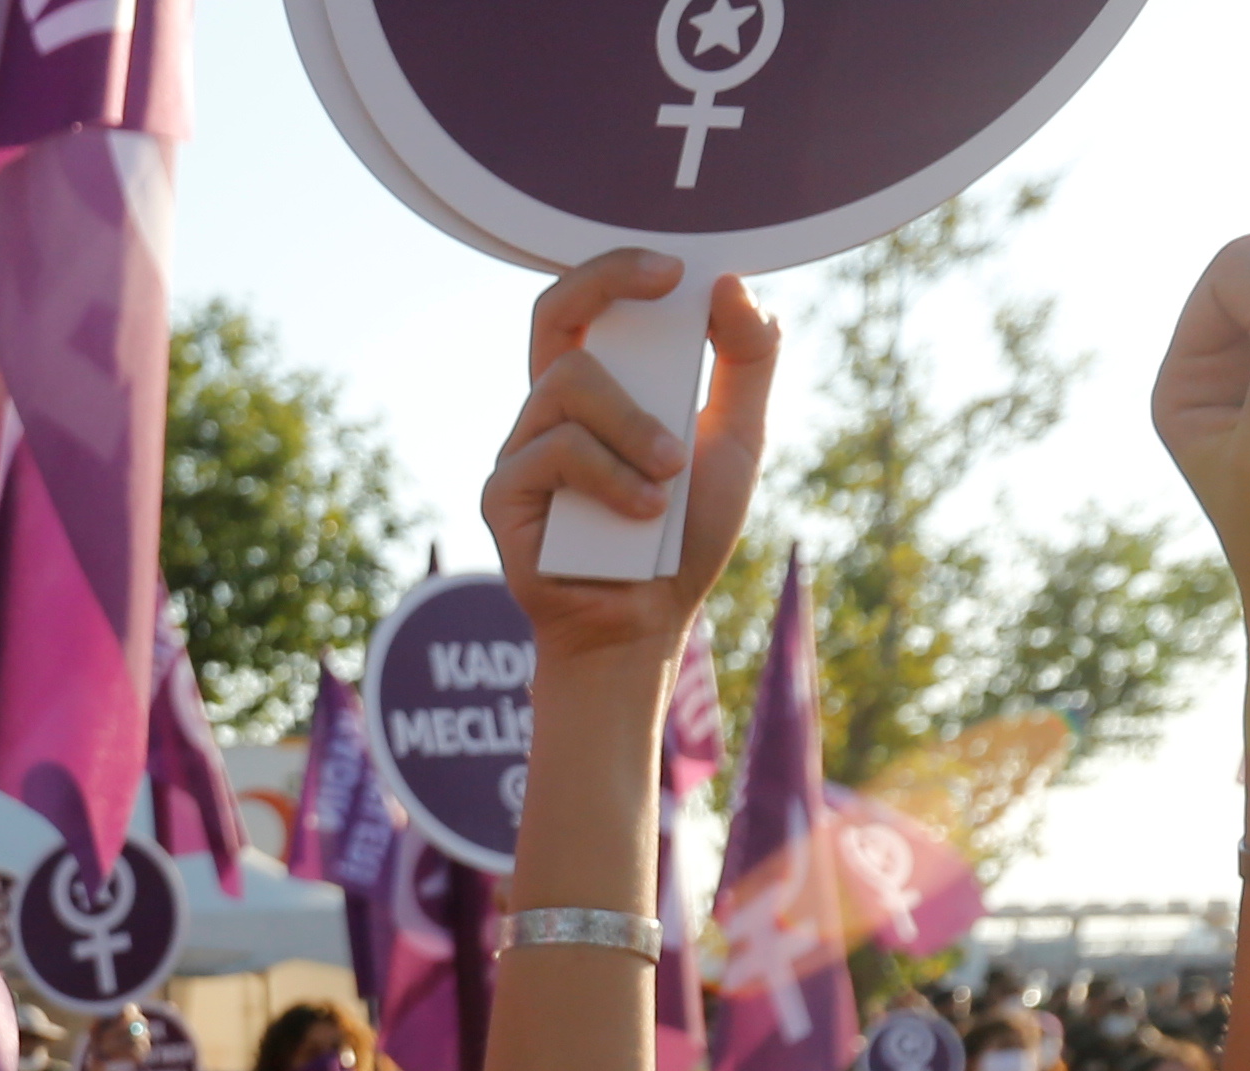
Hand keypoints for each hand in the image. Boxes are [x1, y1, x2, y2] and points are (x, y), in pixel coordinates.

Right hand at [476, 251, 777, 669]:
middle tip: (667, 283)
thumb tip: (733, 285)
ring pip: (572, 382)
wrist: (646, 623)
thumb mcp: (737, 441)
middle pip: (554, 312)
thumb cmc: (684, 535)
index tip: (677, 269)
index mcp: (600, 388)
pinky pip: (557, 452)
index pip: (589, 302)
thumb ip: (746, 364)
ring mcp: (521, 449)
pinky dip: (612, 477)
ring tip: (669, 477)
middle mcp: (551, 409)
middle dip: (607, 281)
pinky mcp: (503, 495)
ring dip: (635, 423)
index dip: (619, 267)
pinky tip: (642, 513)